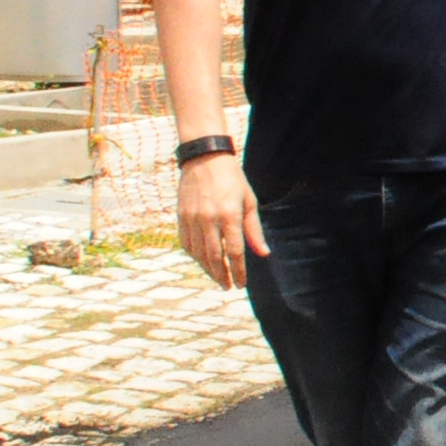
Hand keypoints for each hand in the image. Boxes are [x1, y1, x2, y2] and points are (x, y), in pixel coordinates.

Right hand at [177, 152, 266, 288]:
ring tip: (218, 278)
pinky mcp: (181, 217)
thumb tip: (264, 253)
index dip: (238, 271)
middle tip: (228, 286)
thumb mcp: (249, 201)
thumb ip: (254, 230)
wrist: (205, 158)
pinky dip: (195, 257)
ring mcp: (192, 218)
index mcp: (230, 215)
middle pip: (214, 257)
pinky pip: (186, 244)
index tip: (241, 284)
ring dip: (208, 270)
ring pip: (199, 254)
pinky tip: (203, 262)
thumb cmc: (232, 180)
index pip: (234, 252)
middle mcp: (209, 219)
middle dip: (222, 276)